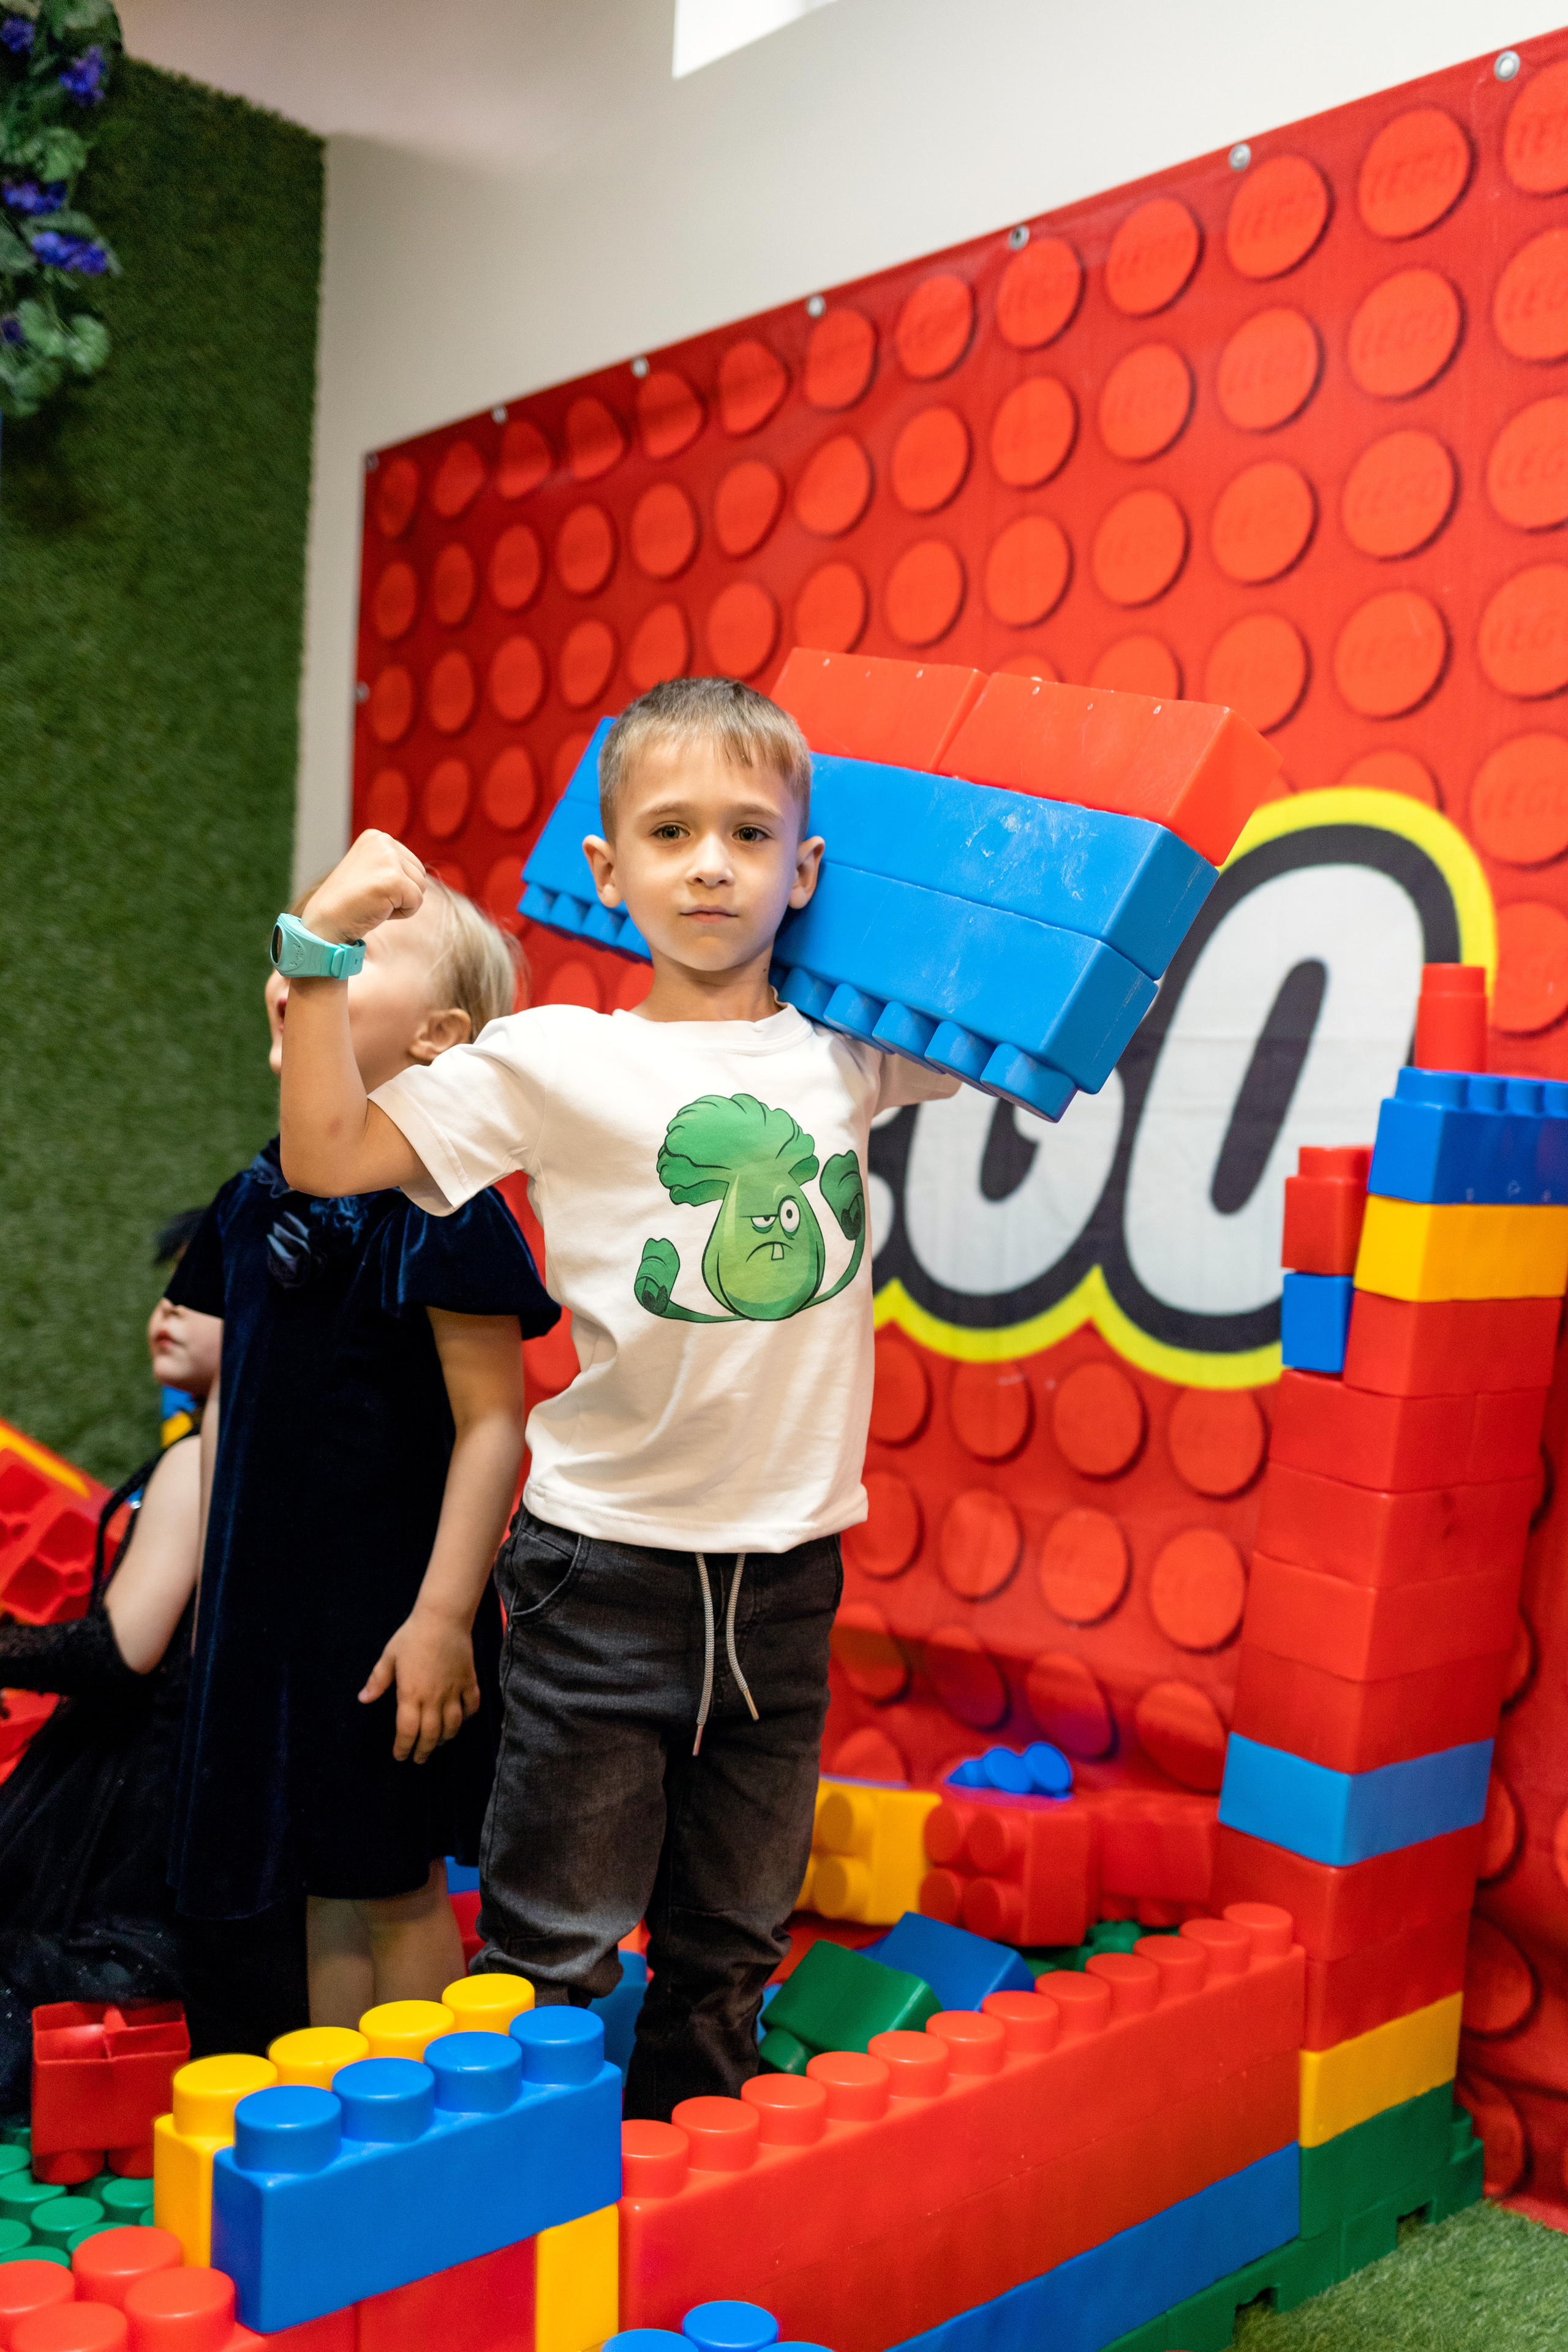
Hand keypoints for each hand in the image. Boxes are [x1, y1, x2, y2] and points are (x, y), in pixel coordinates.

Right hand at [302, 831, 426, 947]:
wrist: (326, 919)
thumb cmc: (349, 900)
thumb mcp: (371, 870)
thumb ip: (392, 864)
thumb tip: (421, 872)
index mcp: (377, 837)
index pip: (411, 863)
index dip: (396, 884)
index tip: (370, 888)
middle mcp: (383, 841)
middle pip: (420, 874)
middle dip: (402, 893)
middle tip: (373, 897)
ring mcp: (388, 859)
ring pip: (420, 888)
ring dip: (402, 903)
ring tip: (375, 902)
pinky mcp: (394, 880)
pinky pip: (417, 902)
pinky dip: (402, 913)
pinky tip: (378, 909)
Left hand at [359, 1604, 478, 1763]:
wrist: (443, 1618)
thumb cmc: (412, 1636)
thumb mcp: (389, 1656)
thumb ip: (377, 1680)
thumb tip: (363, 1699)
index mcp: (411, 1694)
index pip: (407, 1731)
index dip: (403, 1747)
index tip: (400, 1756)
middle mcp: (434, 1698)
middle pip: (430, 1734)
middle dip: (423, 1751)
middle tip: (419, 1759)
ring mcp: (454, 1691)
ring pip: (453, 1725)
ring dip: (445, 1738)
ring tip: (438, 1743)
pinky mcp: (469, 1681)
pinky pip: (472, 1706)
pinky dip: (467, 1717)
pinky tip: (460, 1720)